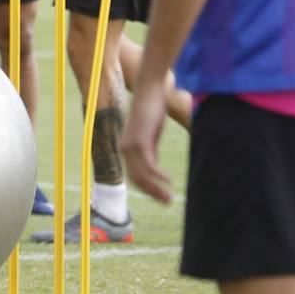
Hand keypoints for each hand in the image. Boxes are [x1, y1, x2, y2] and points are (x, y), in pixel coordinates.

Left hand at [119, 80, 172, 203]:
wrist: (150, 90)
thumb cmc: (152, 110)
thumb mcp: (151, 135)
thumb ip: (150, 151)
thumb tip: (154, 169)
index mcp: (126, 148)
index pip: (134, 176)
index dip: (147, 189)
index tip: (161, 198)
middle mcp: (125, 149)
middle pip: (137, 180)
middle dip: (153, 193)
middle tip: (168, 203)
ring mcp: (131, 146)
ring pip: (142, 176)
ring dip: (156, 189)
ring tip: (170, 198)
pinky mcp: (140, 141)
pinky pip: (149, 165)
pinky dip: (159, 176)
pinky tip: (170, 181)